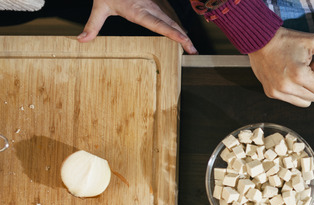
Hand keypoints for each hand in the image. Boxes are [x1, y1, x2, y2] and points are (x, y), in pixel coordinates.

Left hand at [77, 0, 196, 53]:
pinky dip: (177, 28)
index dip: (173, 33)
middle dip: (183, 38)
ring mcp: (153, 7)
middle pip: (170, 24)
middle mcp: (149, 9)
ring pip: (172, 21)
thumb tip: (82, 40)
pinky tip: (181, 35)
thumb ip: (92, 25)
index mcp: (138, 11)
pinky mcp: (154, 6)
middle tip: (194, 51)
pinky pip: (168, 18)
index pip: (159, 25)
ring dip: (182, 34)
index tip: (184, 40)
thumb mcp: (99, 7)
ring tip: (191, 47)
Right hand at [248, 28, 313, 107]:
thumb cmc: (286, 39)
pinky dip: (297, 91)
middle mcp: (287, 87)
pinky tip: (291, 76)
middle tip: (312, 67)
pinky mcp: (271, 93)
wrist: (259, 39)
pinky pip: (293, 100)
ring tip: (301, 72)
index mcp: (299, 75)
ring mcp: (278, 92)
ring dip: (308, 90)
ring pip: (306, 102)